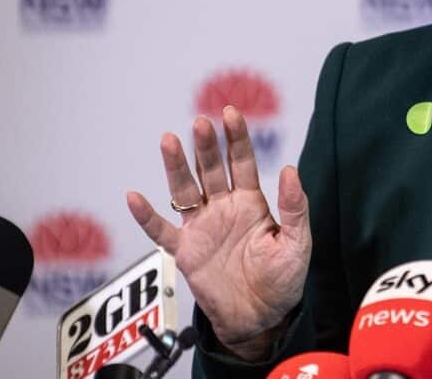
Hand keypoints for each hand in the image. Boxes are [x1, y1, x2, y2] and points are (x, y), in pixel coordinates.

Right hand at [126, 106, 310, 359]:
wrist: (260, 318)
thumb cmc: (282, 280)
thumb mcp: (297, 243)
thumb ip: (294, 208)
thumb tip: (290, 169)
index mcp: (251, 203)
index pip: (242, 163)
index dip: (237, 138)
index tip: (230, 113)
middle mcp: (223, 209)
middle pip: (210, 170)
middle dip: (206, 146)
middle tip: (200, 122)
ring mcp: (202, 228)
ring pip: (184, 191)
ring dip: (175, 167)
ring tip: (168, 140)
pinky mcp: (186, 252)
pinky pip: (162, 231)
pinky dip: (147, 216)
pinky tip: (135, 197)